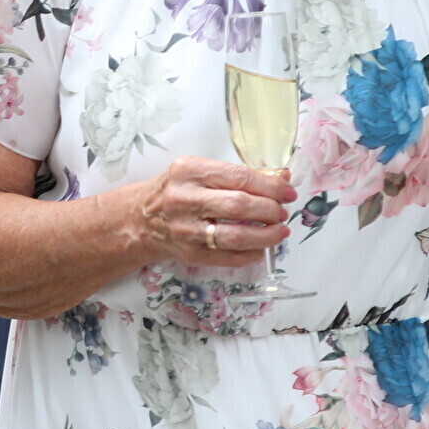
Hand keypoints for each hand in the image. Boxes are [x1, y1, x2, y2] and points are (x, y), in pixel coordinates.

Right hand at [127, 154, 292, 268]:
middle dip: (269, 210)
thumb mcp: (199, 171)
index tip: (287, 192)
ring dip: (266, 235)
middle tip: (282, 212)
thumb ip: (237, 174)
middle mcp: (184, 199)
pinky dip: (250, 254)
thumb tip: (282, 177)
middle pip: (239, 205)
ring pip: (235, 236)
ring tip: (280, 232)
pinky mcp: (190, 254)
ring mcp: (186, 230)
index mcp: (189, 171)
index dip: (270, 186)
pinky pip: (227, 257)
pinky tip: (260, 248)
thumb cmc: (176, 190)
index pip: (239, 177)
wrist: (140, 219)